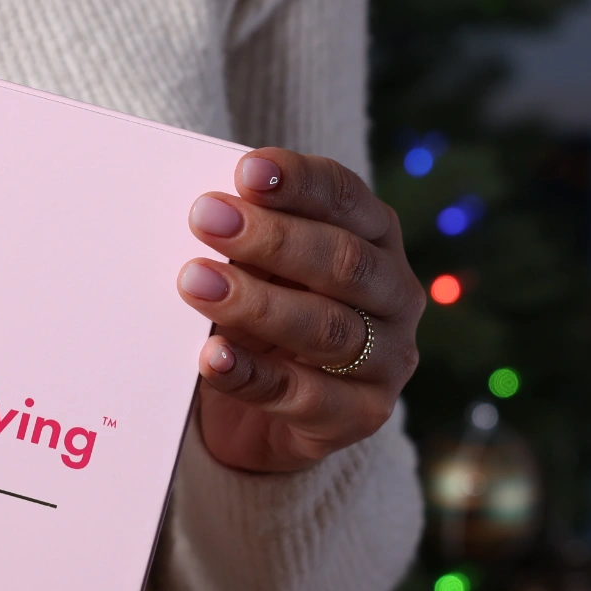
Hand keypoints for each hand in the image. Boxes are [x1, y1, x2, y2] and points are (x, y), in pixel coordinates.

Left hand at [179, 148, 422, 472]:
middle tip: (205, 219)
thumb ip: (244, 244)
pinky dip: (251, 374)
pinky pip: (304, 394)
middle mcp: (396, 294)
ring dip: (256, 303)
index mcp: (376, 238)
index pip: (347, 198)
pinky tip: (211, 357)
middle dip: (272, 238)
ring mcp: (387, 359)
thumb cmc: (259, 321)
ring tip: (194, 283)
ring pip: (327, 328)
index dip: (299, 182)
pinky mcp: (361, 415)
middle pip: (344, 261)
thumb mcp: (257, 273)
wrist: (262, 419)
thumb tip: (202, 212)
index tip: (245, 171)